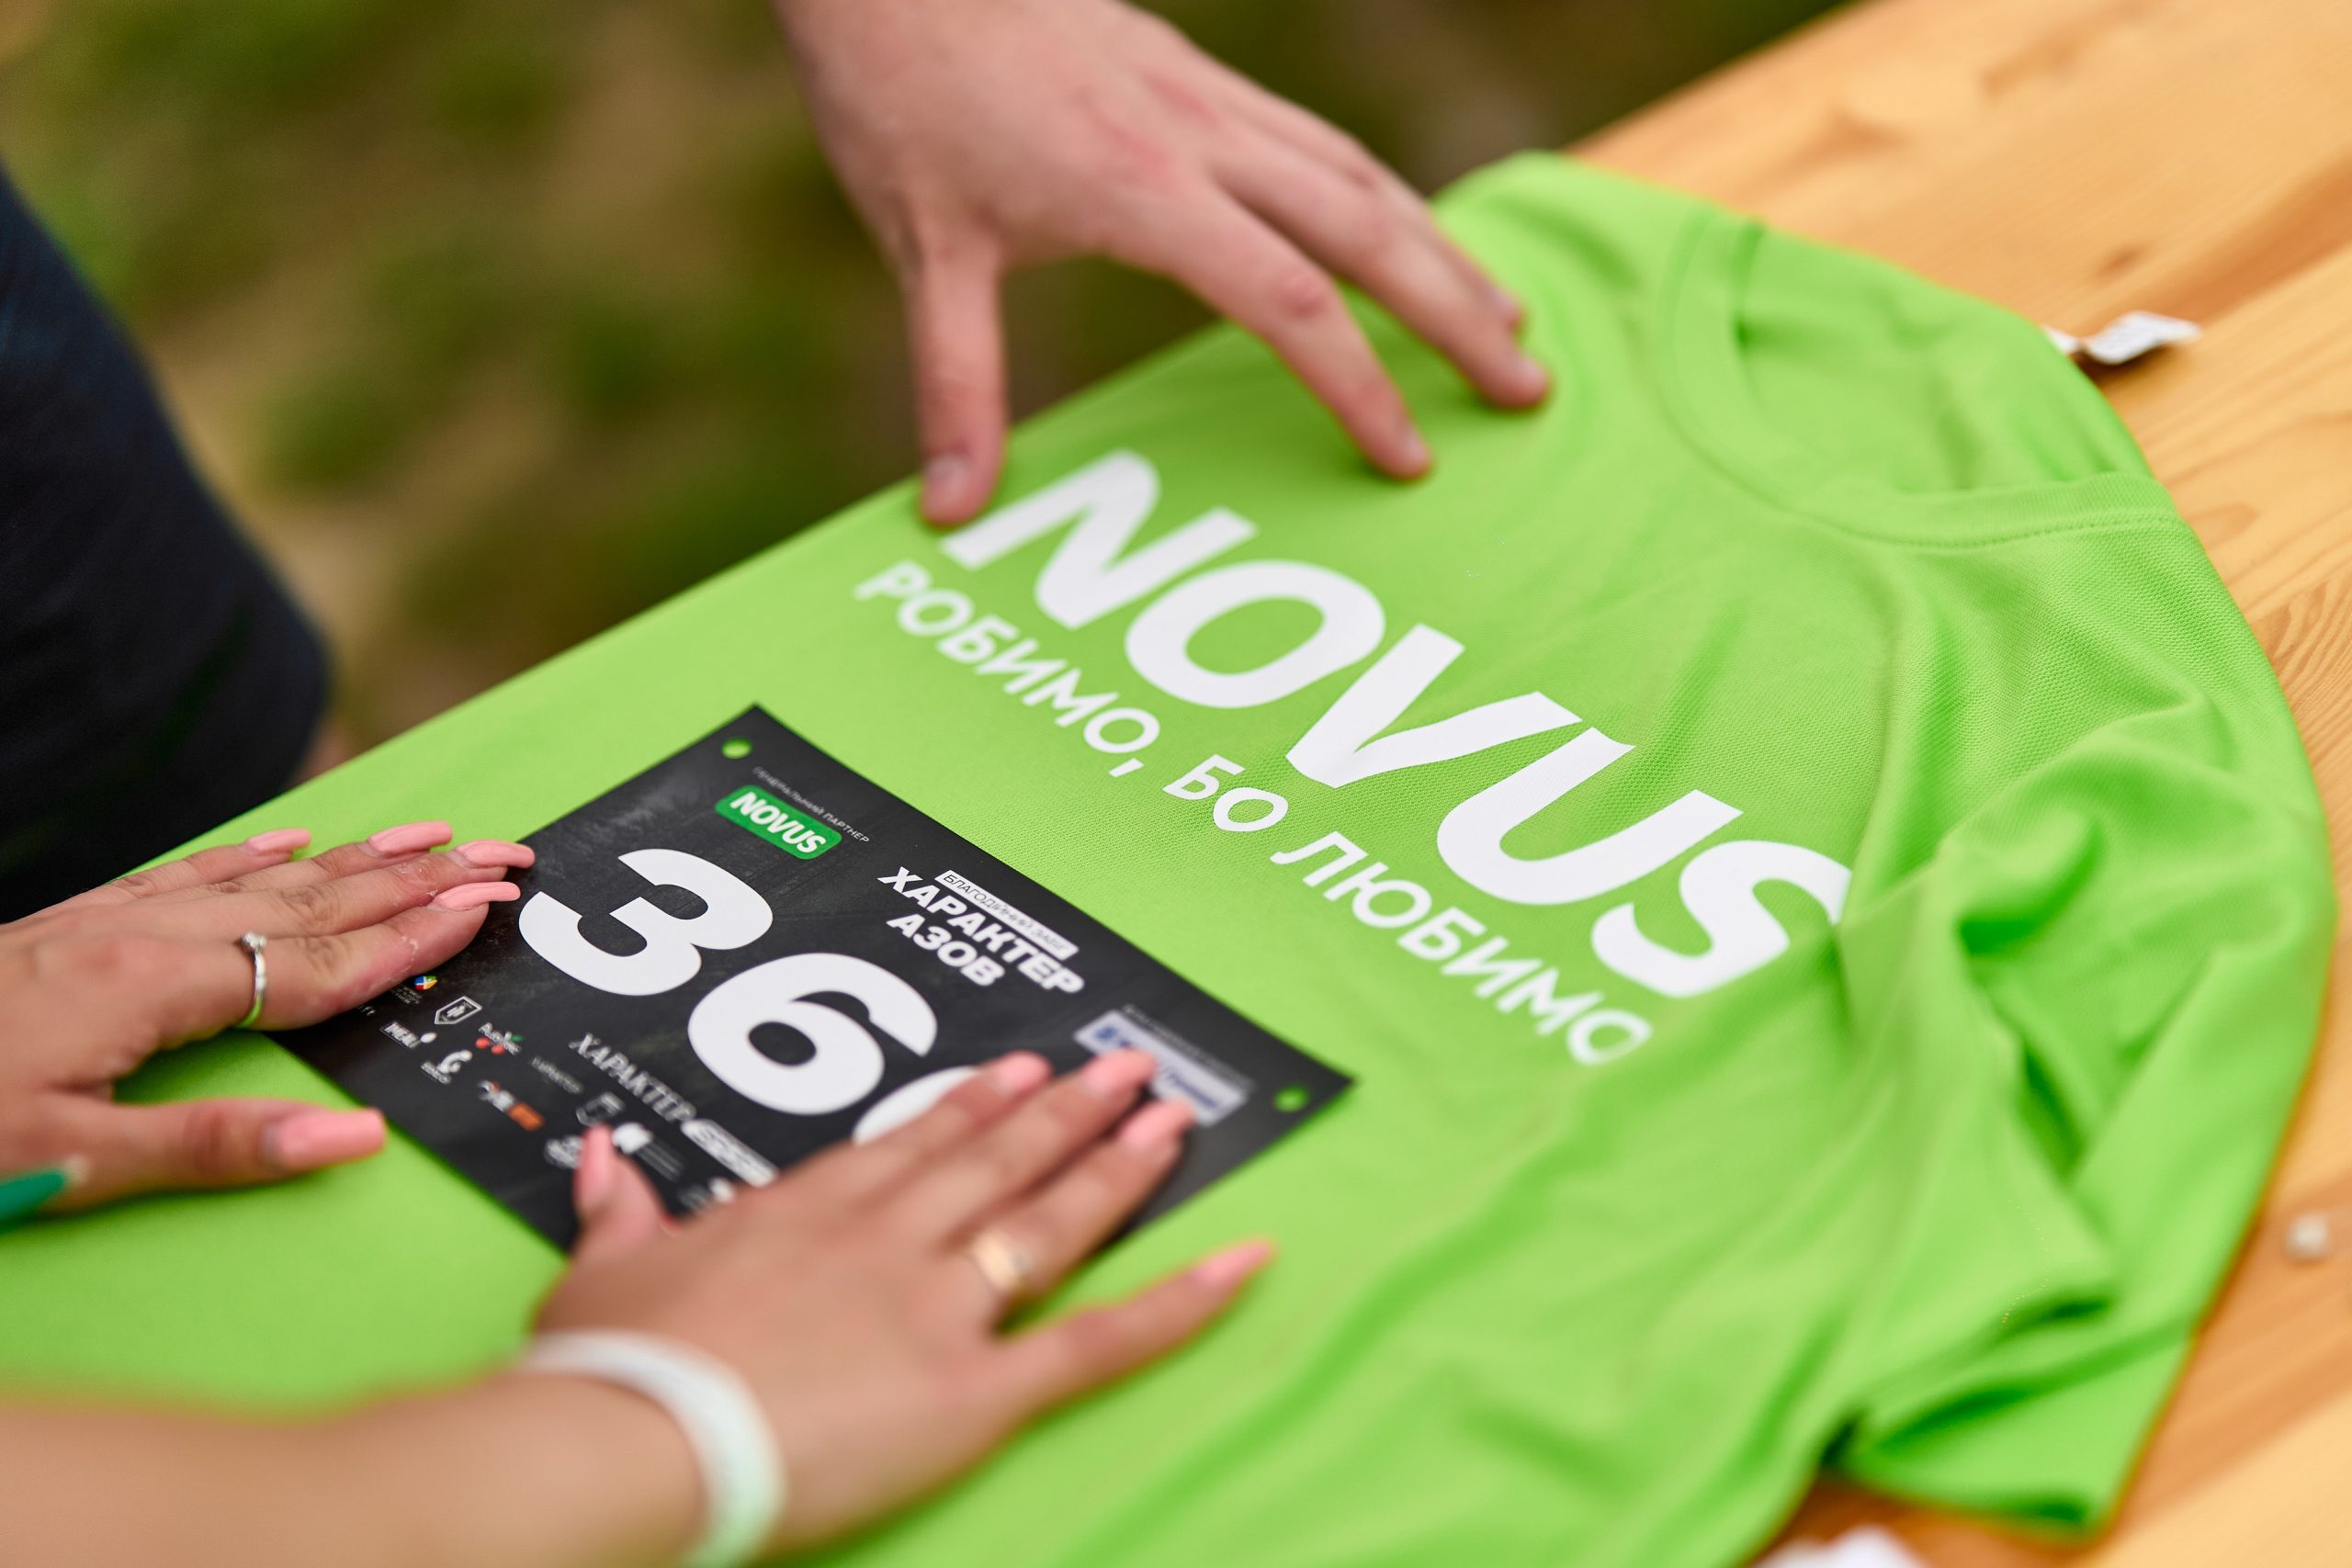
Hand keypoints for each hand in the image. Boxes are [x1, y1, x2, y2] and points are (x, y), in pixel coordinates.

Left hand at [0, 822, 533, 1211]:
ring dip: (352, 856)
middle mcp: (135, 938)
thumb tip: (353, 1138)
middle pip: (307, 902)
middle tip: (503, 851)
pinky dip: (249, 853)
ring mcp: (97, 923)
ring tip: (428, 831)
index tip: (490, 907)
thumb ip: (212, 1151)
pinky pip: (183, 872)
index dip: (411, 939)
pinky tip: (284, 840)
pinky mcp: (63, 926)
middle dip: (413, 878)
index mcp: (150, 990)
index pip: (316, 964)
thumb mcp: (63, 1163)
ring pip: (255, 877)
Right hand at [538, 1047, 1270, 1554]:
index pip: (910, 1146)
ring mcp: (937, 1305)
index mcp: (807, 1211)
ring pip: (1047, 1223)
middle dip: (1066, 1114)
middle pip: (995, 1163)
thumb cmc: (611, 1367)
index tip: (1020, 1070)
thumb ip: (619, 1210)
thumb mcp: (601, 1273)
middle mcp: (887, 1239)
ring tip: (1168, 1125)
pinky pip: (1093, 1340)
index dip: (973, 1107)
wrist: (637, 1436)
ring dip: (1114, 1170)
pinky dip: (1176, 1303)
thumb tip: (600, 1158)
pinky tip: (1239, 1263)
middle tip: (1125, 1069)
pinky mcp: (973, 1388)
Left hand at [774, 0, 1548, 523]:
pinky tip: (1410, 233)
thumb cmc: (902, 98)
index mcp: (1143, 190)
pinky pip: (1324, 142)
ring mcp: (1212, 96)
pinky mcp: (1202, 74)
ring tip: (1508, 317)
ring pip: (1365, 174)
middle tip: (1530, 390)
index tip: (1407, 458)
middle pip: (1370, 230)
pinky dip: (1388, 196)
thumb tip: (952, 510)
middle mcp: (1202, 137)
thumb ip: (952, 384)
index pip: (1290, 303)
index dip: (1359, 387)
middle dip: (1458, 315)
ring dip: (1445, 249)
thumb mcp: (921, 250)